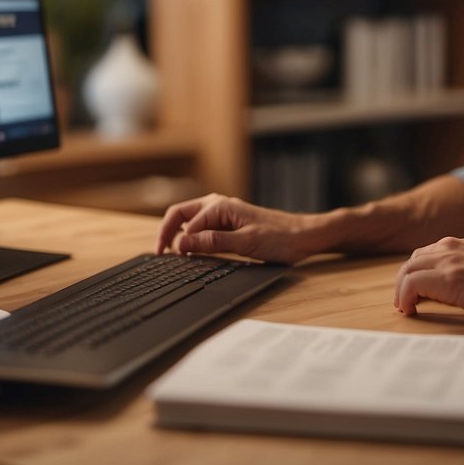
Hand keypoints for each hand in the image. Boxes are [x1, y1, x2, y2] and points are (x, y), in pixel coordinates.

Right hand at [155, 193, 316, 263]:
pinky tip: (193, 253)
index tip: (170, 258)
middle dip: (167, 232)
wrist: (303, 237)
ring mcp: (223, 215)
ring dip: (180, 236)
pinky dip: (194, 240)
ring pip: (191, 222)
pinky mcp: (229, 226)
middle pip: (181, 215)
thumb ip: (212, 242)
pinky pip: (204, 230)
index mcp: (221, 206)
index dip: (174, 239)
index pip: (185, 220)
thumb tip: (182, 242)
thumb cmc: (280, 238)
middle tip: (159, 253)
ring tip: (174, 255)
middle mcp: (218, 206)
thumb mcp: (245, 243)